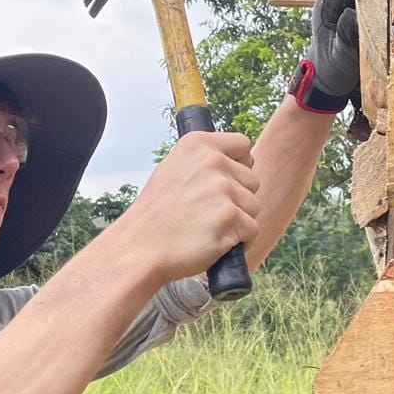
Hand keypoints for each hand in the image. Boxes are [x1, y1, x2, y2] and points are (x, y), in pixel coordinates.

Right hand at [119, 132, 259, 284]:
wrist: (140, 249)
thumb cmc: (156, 215)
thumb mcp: (173, 170)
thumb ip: (204, 162)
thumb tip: (241, 161)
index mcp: (197, 144)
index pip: (242, 145)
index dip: (240, 165)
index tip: (226, 182)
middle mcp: (212, 161)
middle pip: (252, 180)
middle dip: (237, 200)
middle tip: (206, 214)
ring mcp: (222, 188)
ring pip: (253, 207)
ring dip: (238, 222)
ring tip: (206, 228)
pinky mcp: (231, 216)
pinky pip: (252, 230)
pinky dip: (239, 242)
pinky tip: (213, 243)